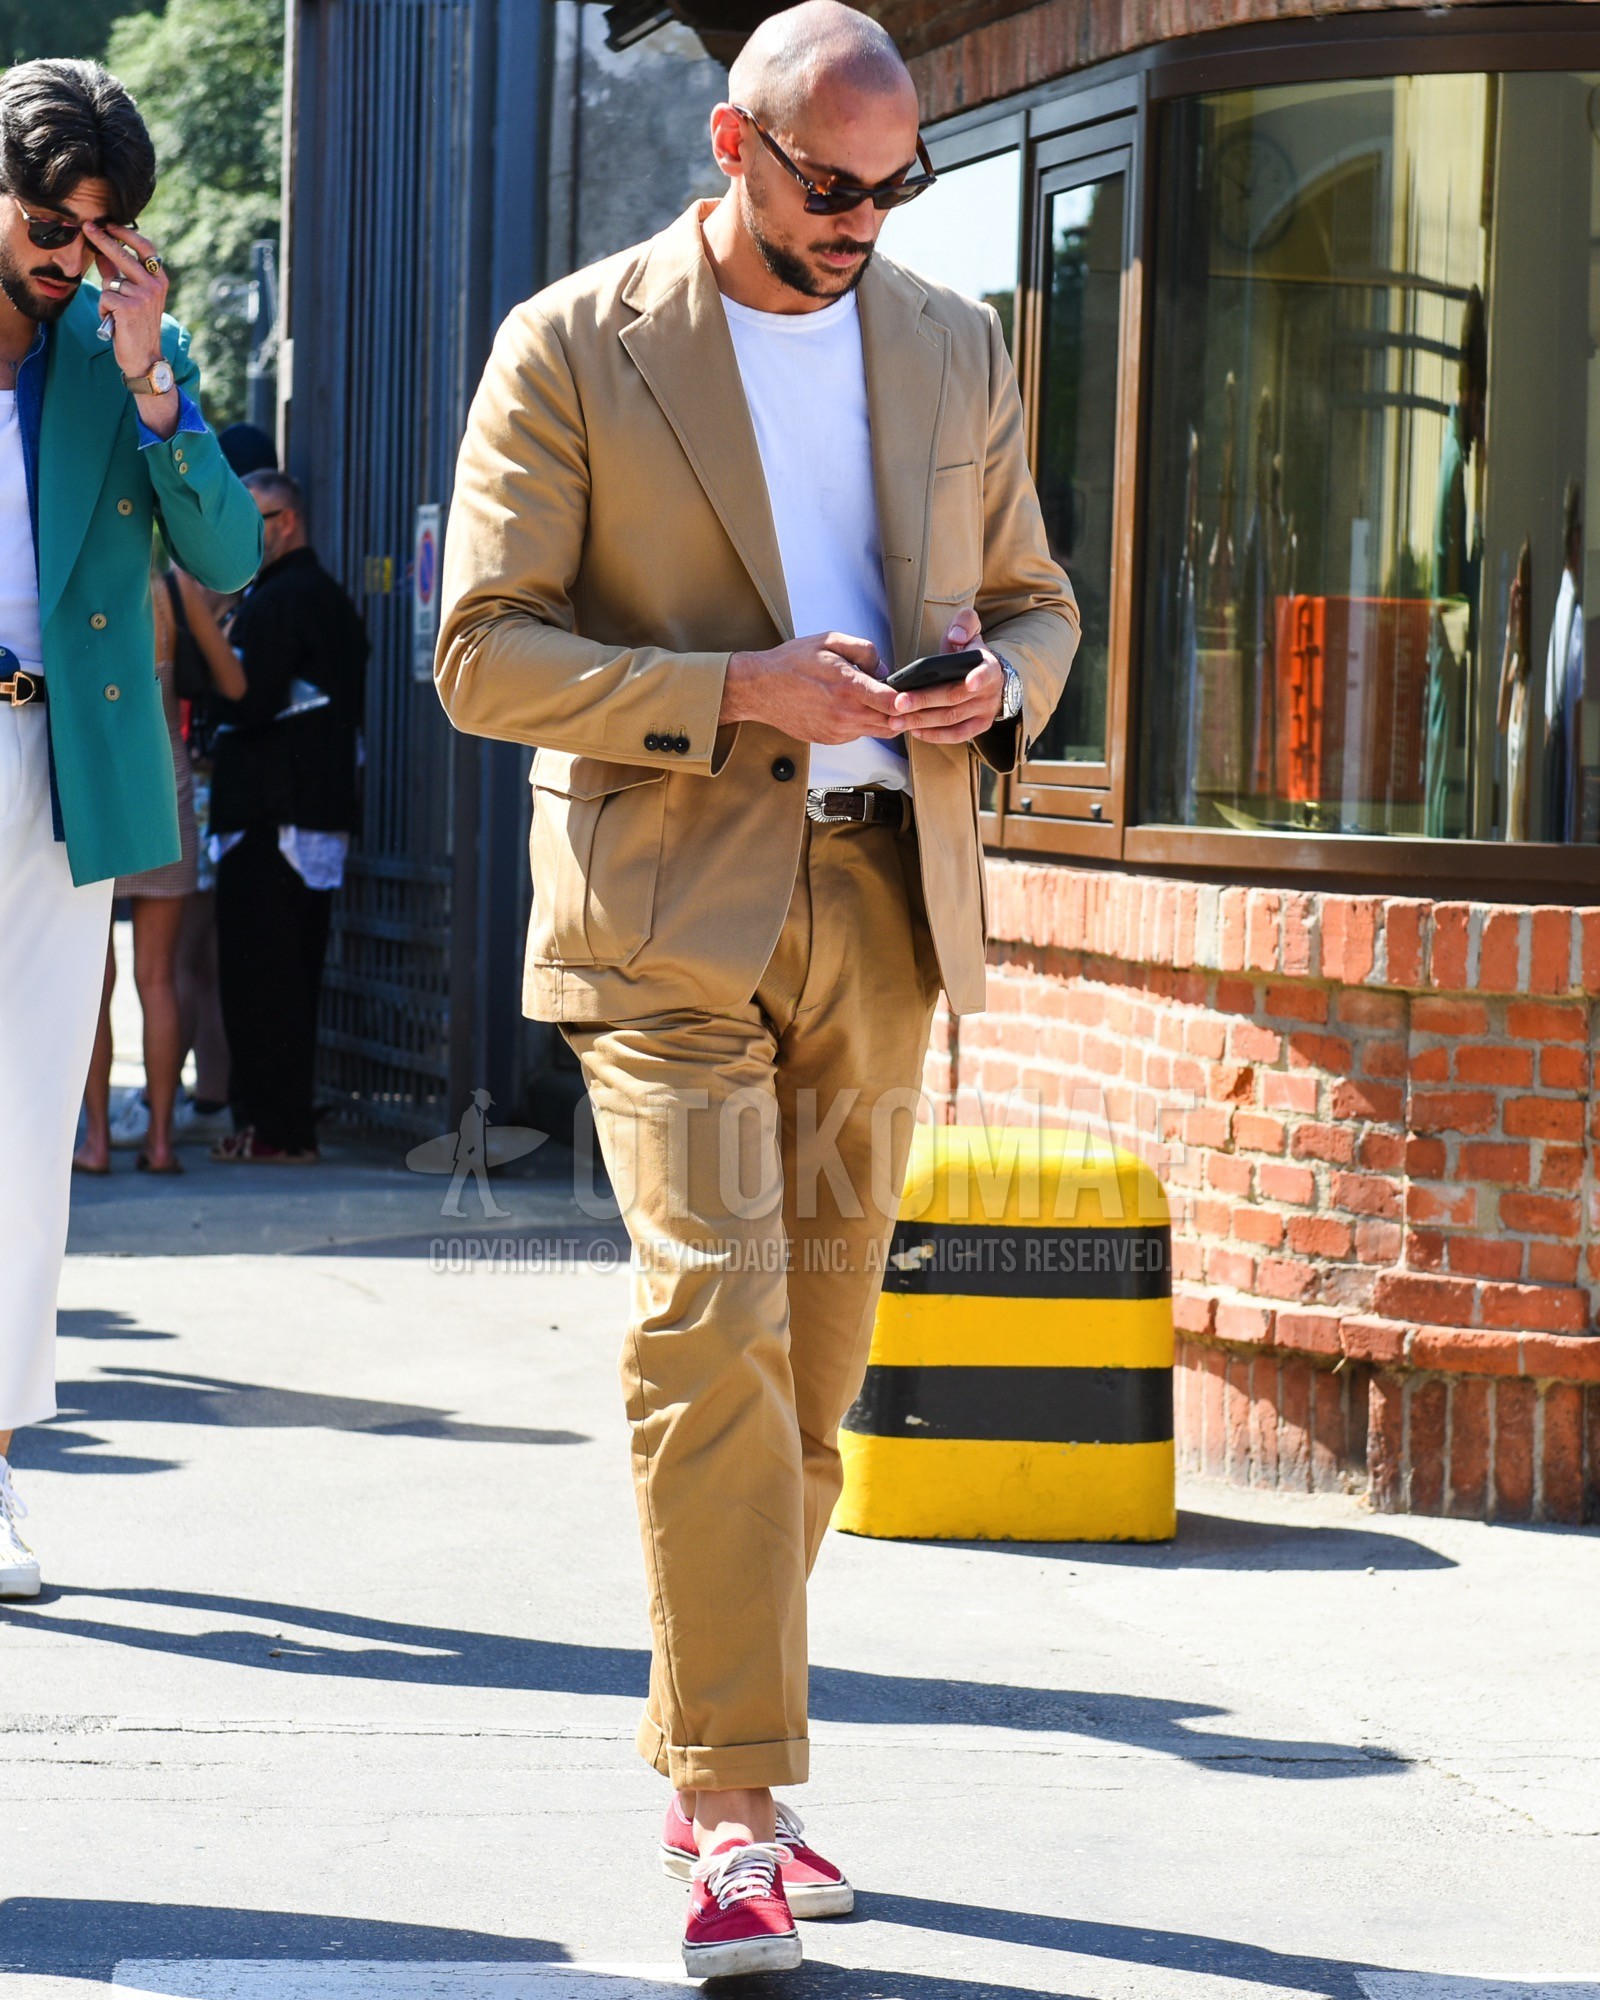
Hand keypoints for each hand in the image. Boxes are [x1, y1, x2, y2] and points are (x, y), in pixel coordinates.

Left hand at [84, 220, 176, 429]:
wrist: (145, 358)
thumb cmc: (137, 327)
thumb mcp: (133, 297)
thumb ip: (119, 274)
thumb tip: (102, 250)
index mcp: (160, 280)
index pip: (144, 248)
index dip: (125, 234)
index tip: (109, 224)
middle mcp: (155, 286)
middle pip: (123, 254)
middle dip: (103, 239)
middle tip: (87, 226)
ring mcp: (143, 296)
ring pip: (110, 282)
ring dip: (107, 297)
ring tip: (117, 315)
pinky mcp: (129, 307)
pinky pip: (105, 297)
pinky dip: (105, 310)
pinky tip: (115, 322)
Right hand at [722, 631, 902, 743]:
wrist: (761, 689)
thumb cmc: (792, 663)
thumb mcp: (830, 641)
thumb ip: (864, 651)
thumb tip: (884, 670)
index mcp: (847, 686)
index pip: (890, 702)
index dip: (908, 703)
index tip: (915, 699)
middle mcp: (845, 713)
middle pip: (891, 723)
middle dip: (903, 713)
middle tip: (907, 700)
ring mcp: (837, 730)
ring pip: (877, 731)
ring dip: (884, 719)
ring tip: (878, 701)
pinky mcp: (831, 740)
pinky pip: (859, 735)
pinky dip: (863, 724)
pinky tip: (852, 708)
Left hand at [890, 608, 1004, 744]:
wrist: (986, 677)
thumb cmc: (970, 654)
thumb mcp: (970, 630)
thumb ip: (964, 624)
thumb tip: (955, 636)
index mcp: (989, 666)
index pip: (986, 672)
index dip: (978, 678)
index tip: (969, 683)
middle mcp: (990, 692)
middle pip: (954, 698)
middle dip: (924, 700)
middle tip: (899, 703)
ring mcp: (984, 712)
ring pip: (951, 719)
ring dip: (921, 721)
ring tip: (896, 720)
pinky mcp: (978, 728)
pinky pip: (955, 735)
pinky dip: (934, 735)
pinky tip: (913, 730)